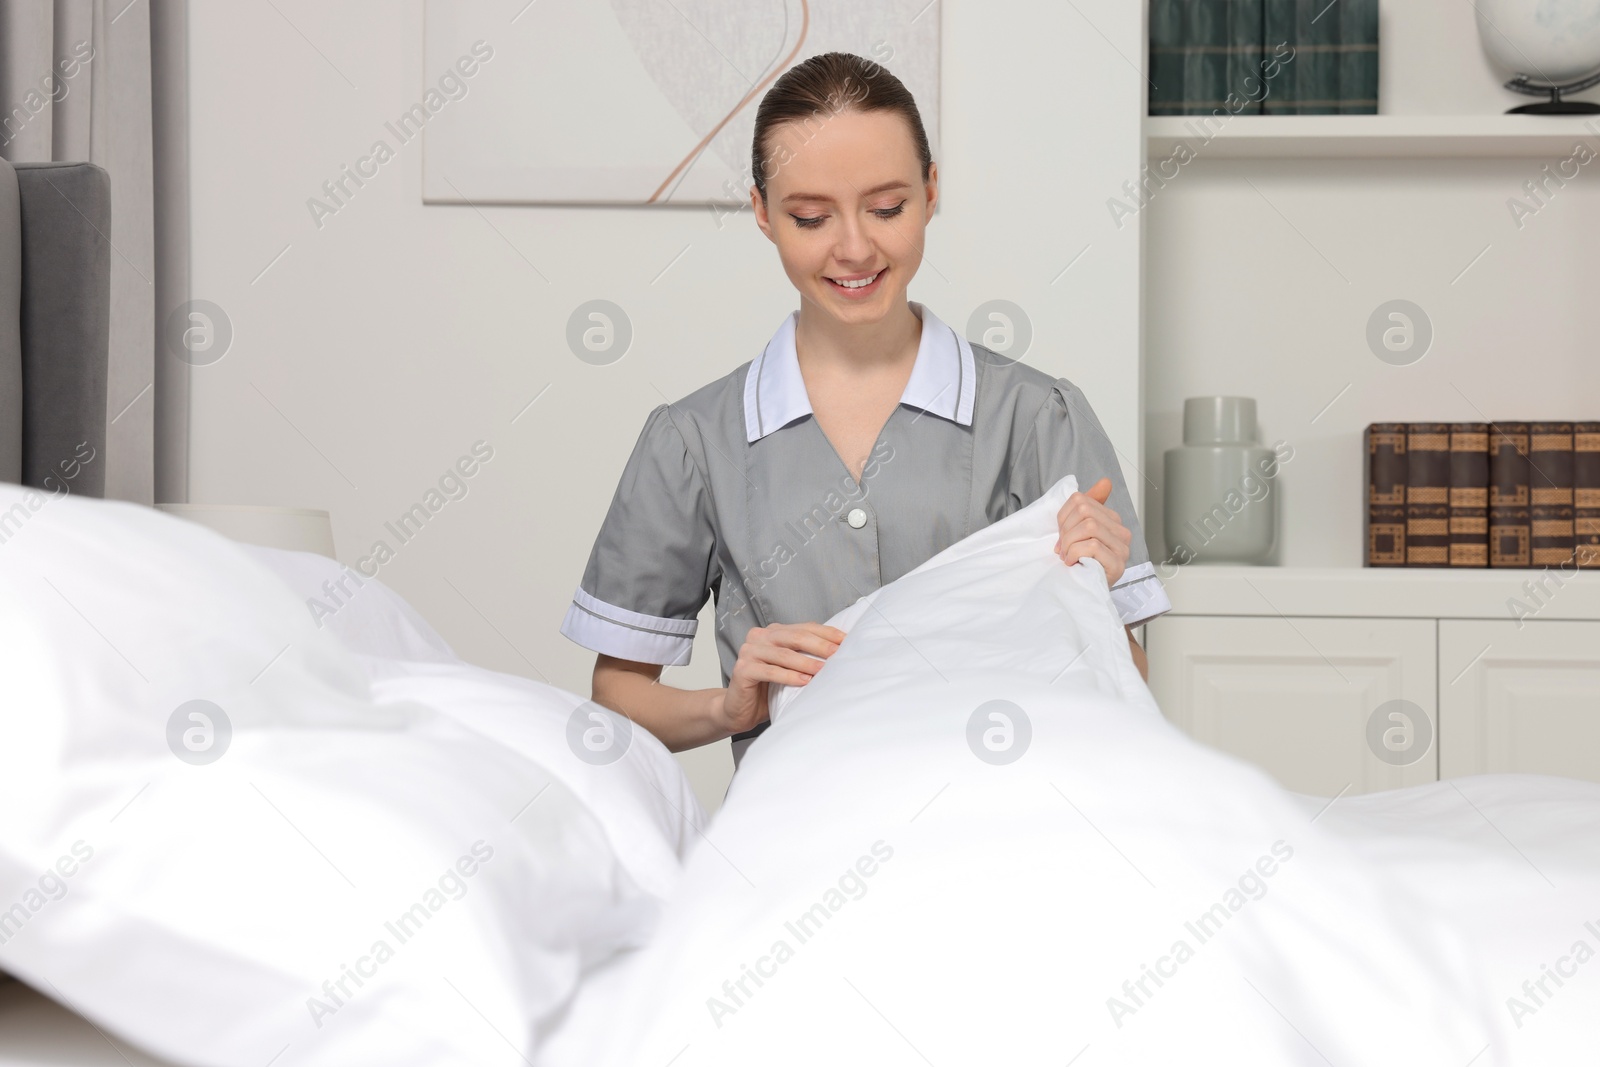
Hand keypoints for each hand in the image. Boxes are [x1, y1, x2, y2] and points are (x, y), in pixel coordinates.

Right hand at [716, 622, 845, 735]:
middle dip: (820, 646)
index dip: (826, 633)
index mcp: (773, 632)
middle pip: (795, 637)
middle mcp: (759, 637)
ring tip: (824, 670)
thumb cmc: (768, 689)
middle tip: (838, 654)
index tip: (846, 641)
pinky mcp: (742, 669)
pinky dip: (789, 677)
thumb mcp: (790, 668)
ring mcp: (749, 651)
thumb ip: (805, 656)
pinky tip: (805, 682)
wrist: (739, 710)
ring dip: (806, 662)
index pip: (804, 628)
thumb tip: (838, 653)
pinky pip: (770, 671)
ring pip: (783, 654)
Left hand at [1055, 476, 1131, 586]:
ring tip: (1067, 556)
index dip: (1064, 518)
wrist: (1082, 592)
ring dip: (1069, 543)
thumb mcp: (1077, 531)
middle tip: (1062, 549)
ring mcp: (1122, 549)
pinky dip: (1075, 553)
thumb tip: (1106, 482)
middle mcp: (1121, 532)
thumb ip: (1088, 505)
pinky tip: (1073, 563)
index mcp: (1112, 520)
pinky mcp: (1118, 564)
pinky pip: (1092, 546)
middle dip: (1065, 531)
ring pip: (1089, 527)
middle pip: (1085, 512)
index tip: (1061, 536)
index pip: (1081, 501)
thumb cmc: (1079, 562)